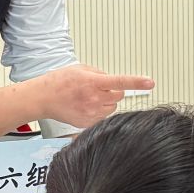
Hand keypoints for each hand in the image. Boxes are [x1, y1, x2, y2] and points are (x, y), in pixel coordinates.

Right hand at [30, 65, 153, 128]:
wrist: (43, 98)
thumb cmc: (59, 82)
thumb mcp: (80, 68)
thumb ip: (99, 73)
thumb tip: (110, 79)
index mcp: (93, 82)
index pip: (120, 81)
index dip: (137, 82)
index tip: (150, 82)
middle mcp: (94, 99)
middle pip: (119, 95)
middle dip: (113, 90)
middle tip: (97, 88)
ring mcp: (91, 113)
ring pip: (112, 107)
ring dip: (106, 101)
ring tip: (89, 98)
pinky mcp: (87, 123)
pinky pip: (102, 117)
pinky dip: (98, 112)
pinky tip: (84, 106)